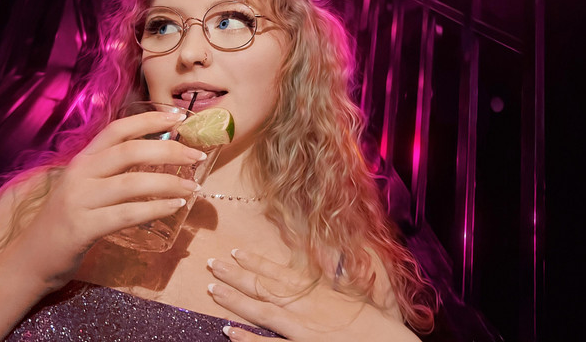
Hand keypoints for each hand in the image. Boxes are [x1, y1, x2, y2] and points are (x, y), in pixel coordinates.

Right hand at [7, 111, 205, 292]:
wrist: (33, 258)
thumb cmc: (71, 216)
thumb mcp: (88, 184)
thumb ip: (115, 168)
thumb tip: (163, 153)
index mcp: (84, 158)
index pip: (118, 129)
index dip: (149, 120)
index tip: (178, 117)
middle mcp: (80, 174)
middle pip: (130, 151)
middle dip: (169, 151)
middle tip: (196, 157)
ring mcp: (79, 200)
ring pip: (132, 183)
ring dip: (169, 183)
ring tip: (193, 188)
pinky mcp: (82, 228)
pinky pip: (126, 214)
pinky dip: (155, 209)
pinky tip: (175, 207)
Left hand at [208, 250, 421, 341]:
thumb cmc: (375, 325)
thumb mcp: (350, 297)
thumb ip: (329, 285)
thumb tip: (315, 269)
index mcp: (315, 290)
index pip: (277, 272)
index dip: (254, 262)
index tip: (235, 252)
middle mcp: (303, 305)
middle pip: (262, 286)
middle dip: (234, 274)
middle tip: (211, 263)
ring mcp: (300, 328)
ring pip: (259, 310)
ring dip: (233, 299)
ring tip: (210, 288)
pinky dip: (246, 338)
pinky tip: (226, 331)